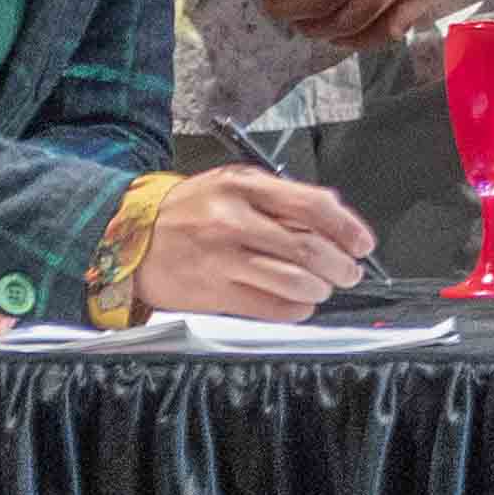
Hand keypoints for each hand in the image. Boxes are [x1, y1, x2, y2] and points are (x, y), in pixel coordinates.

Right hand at [137, 168, 374, 320]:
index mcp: (244, 185)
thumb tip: (331, 222)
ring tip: (323, 288)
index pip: (311, 205)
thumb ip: (278, 200)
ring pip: (292, 281)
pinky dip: (294, 309)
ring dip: (319, 289)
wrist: (130, 237)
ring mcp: (223, 258)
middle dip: (340, 265)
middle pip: (307, 248)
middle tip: (350, 272)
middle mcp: (235, 220)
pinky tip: (300, 304)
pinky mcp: (214, 292)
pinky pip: (268, 307)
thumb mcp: (232, 186)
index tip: (362, 243)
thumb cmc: (190, 211)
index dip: (346, 227)